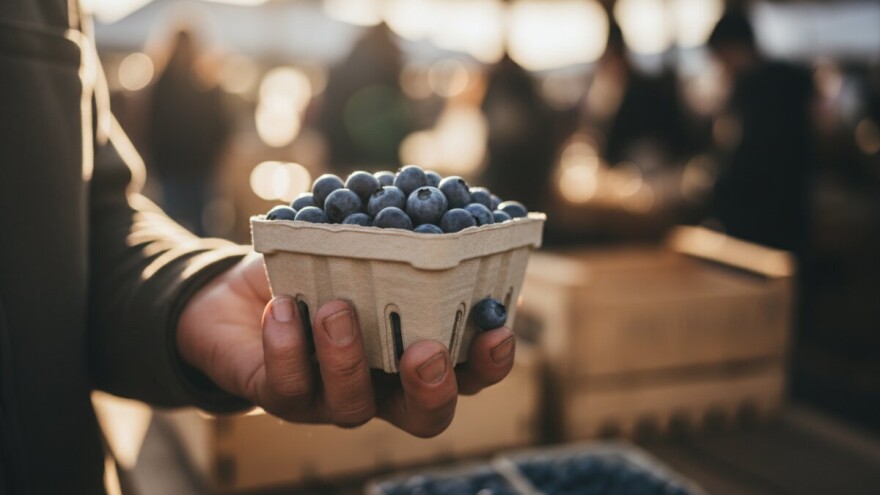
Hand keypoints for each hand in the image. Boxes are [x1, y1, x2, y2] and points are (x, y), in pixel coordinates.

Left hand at [177, 253, 515, 436]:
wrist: (238, 298)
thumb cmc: (314, 272)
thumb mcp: (358, 252)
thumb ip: (397, 240)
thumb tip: (443, 198)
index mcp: (412, 356)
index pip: (467, 375)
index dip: (489, 363)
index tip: (497, 331)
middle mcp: (381, 388)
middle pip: (425, 417)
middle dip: (432, 388)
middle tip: (425, 351)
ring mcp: (330, 399)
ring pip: (353, 405)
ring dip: (347, 357)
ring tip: (335, 307)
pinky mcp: (280, 396)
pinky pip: (286, 386)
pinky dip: (286, 346)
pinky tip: (282, 310)